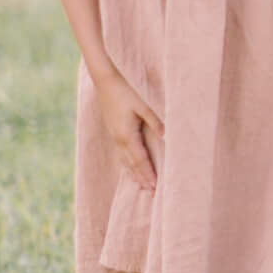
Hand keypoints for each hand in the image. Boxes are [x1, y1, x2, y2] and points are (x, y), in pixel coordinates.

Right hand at [93, 69, 161, 192]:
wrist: (105, 79)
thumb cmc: (126, 90)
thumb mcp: (143, 105)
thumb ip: (155, 122)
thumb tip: (167, 137)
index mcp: (127, 135)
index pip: (140, 160)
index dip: (148, 174)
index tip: (155, 187)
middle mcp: (119, 139)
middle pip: (132, 164)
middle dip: (141, 178)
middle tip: (150, 193)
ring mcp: (114, 135)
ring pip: (125, 160)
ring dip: (133, 173)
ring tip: (141, 186)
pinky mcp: (114, 130)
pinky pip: (121, 153)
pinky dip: (127, 163)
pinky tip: (130, 166)